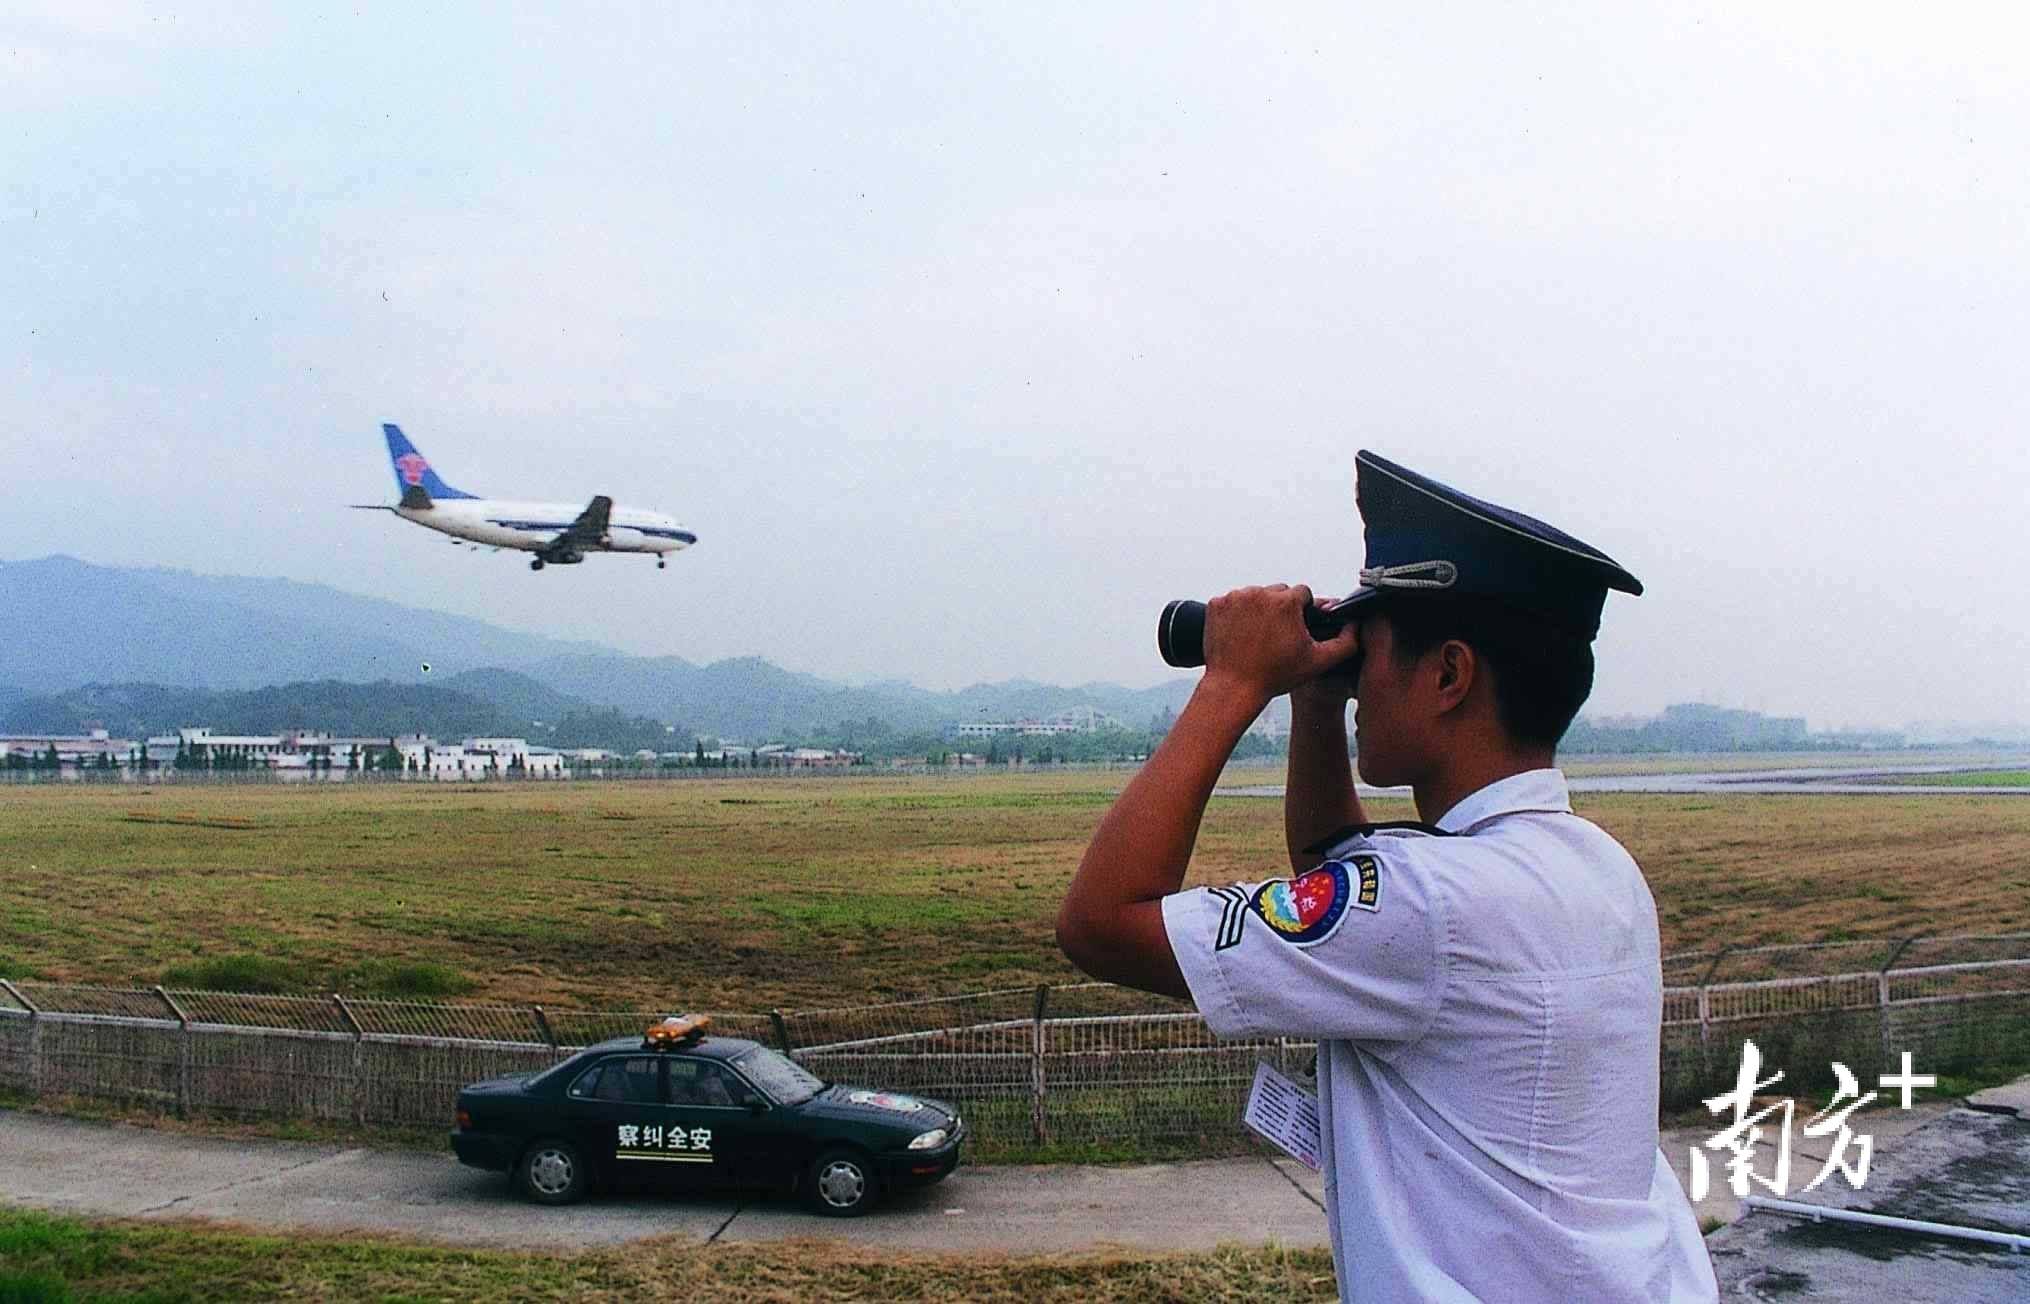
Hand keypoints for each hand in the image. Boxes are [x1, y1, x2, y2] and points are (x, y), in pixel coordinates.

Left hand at [1201, 585, 1362, 704]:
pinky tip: (1240, 633)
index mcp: (1285, 601)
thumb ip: (1345, 643)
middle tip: (1276, 634)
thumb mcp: (1317, 662)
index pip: (1302, 594)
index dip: (1302, 611)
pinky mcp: (1216, 604)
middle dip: (1279, 608)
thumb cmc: (1275, 675)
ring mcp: (1234, 597)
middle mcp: (1259, 593)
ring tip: (1258, 635)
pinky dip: (1236, 613)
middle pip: (1277, 592)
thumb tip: (1356, 626)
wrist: (1234, 687)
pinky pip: (1232, 601)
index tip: (1294, 628)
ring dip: (1258, 609)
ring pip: (1254, 595)